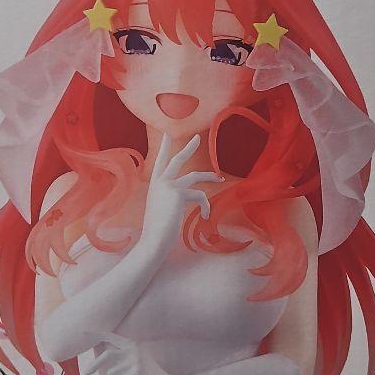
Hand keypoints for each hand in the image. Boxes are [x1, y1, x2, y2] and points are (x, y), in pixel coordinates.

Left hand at [82, 334, 182, 374]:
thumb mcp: (135, 364)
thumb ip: (121, 359)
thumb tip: (100, 360)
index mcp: (132, 345)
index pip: (111, 337)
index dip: (96, 335)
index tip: (83, 333)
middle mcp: (134, 349)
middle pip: (107, 356)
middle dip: (94, 364)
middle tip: (87, 373)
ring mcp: (136, 359)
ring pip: (112, 374)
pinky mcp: (137, 372)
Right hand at [139, 133, 221, 253]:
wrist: (154, 240)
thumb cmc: (157, 230)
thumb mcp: (160, 208)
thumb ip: (168, 198)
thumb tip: (182, 195)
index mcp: (155, 185)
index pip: (160, 162)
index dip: (164, 147)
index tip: (167, 134)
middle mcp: (160, 182)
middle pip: (177, 159)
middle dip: (189, 147)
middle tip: (197, 137)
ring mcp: (168, 185)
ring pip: (194, 175)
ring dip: (209, 177)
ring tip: (220, 179)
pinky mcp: (178, 193)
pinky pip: (200, 195)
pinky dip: (206, 205)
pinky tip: (205, 216)